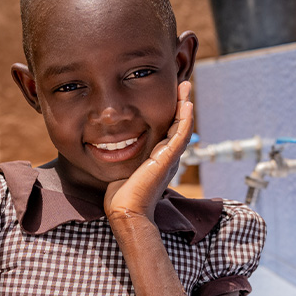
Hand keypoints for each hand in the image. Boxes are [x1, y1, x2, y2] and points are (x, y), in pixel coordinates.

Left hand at [104, 81, 193, 221]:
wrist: (126, 210)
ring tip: (185, 86)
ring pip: (183, 126)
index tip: (167, 95)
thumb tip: (110, 146)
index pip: (168, 130)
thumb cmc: (121, 196)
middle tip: (181, 85)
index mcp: (160, 159)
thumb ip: (123, 156)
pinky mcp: (169, 159)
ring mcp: (171, 158)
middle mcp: (169, 157)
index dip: (170, 112)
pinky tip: (186, 103)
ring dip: (185, 105)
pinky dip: (185, 117)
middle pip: (178, 125)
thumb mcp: (123, 169)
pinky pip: (181, 133)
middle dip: (180, 104)